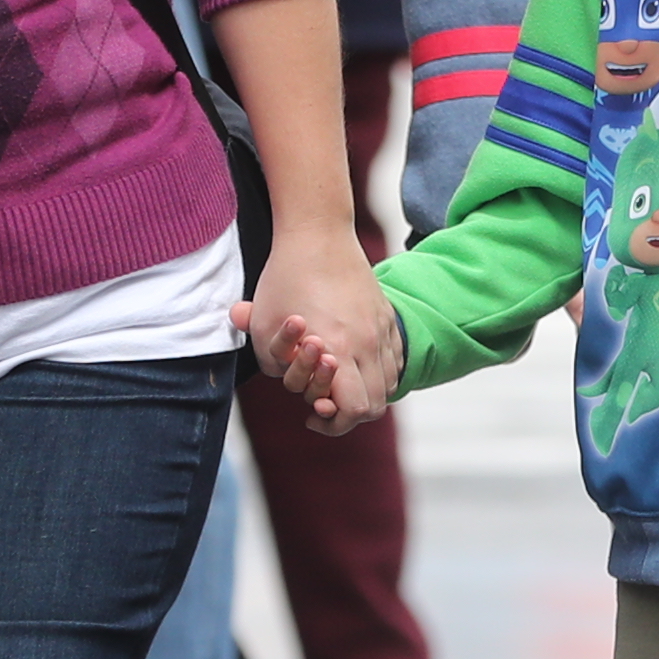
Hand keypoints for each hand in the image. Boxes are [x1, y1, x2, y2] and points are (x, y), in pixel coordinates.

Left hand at [236, 228, 398, 434]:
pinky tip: (355, 362)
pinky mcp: (387, 315)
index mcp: (339, 349)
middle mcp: (368, 343)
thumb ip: (270, 362)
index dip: (334, 423)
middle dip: (350, 414)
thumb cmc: (285, 279)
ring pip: (390, 384)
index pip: (355, 410)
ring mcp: (382, 328)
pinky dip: (379, 371)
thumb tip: (282, 379)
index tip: (312, 415)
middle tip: (324, 404)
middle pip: (377, 405)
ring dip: (367, 392)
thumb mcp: (263, 325)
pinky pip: (395, 359)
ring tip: (340, 383)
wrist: (317, 234)